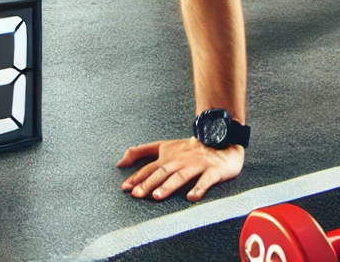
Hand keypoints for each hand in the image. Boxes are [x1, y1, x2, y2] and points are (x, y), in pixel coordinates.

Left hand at [118, 137, 243, 201]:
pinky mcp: (212, 171)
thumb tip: (119, 162)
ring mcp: (196, 165)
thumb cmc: (188, 149)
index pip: (149, 167)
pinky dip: (198, 189)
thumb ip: (141, 152)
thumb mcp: (163, 146)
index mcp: (168, 155)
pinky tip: (191, 198)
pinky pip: (206, 181)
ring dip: (168, 185)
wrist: (220, 142)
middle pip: (162, 172)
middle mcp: (180, 160)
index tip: (125, 187)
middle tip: (136, 194)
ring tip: (157, 195)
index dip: (137, 177)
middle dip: (148, 183)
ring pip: (180, 176)